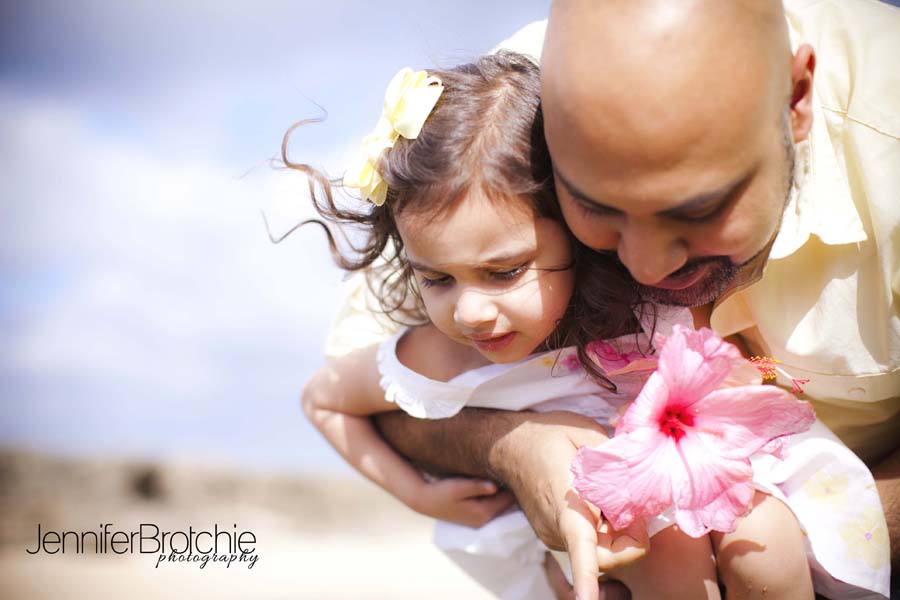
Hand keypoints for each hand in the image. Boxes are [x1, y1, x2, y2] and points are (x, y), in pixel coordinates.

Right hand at [409, 477, 515, 527]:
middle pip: (508, 503)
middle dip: (513, 487)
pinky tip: (497, 480)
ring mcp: (481, 518)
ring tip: (509, 471)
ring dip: (505, 490)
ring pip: (502, 503)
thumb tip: (495, 486)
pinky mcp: (477, 514)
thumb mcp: (458, 486)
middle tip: (518, 466)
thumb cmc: (441, 492)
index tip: (520, 467)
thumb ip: (477, 486)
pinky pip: (495, 503)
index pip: (509, 499)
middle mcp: (484, 519)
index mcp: (483, 512)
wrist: (425, 501)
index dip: (516, 484)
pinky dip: (498, 493)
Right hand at [489, 411, 646, 599]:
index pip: (580, 547)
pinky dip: (605, 531)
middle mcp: (558, 529)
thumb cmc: (546, 436)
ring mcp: (555, 536)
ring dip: (619, 536)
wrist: (508, 445)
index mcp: (567, 505)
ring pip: (599, 553)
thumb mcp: (585, 433)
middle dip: (632, 543)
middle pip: (605, 559)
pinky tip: (602, 503)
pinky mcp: (555, 535)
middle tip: (639, 510)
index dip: (585, 579)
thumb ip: (615, 456)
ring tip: (619, 499)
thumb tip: (640, 471)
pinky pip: (589, 545)